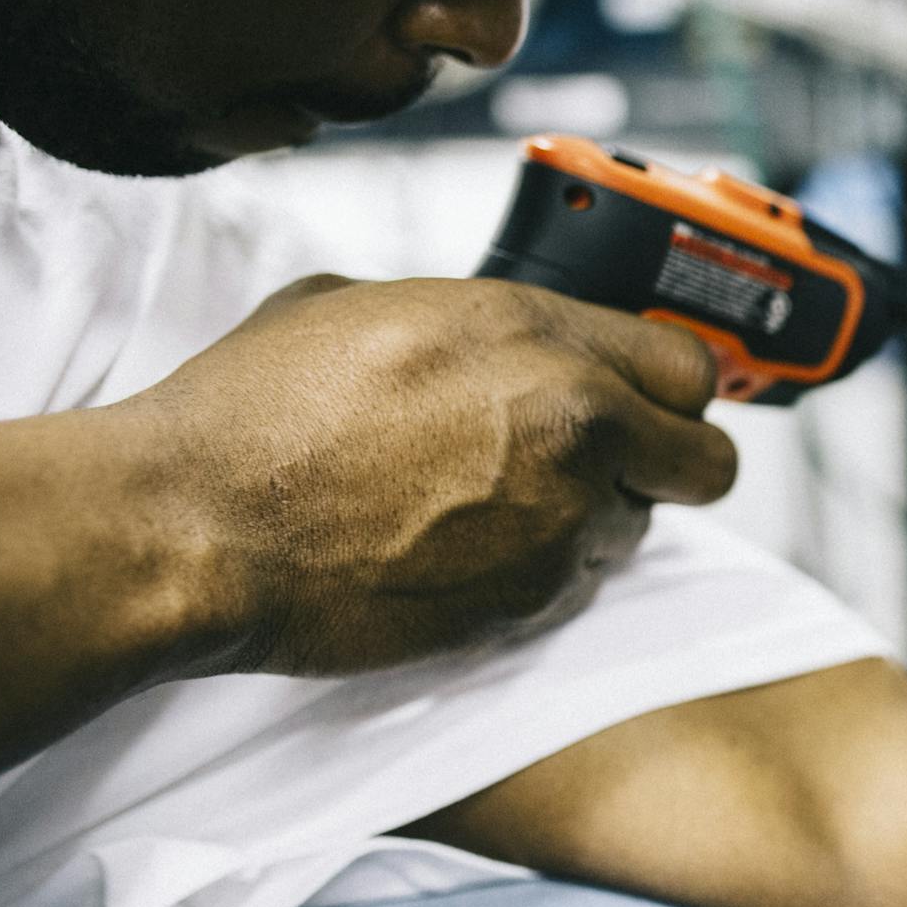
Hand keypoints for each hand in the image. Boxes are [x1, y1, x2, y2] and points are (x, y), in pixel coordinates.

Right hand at [135, 274, 736, 674]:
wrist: (200, 525)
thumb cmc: (257, 414)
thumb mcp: (363, 306)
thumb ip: (471, 323)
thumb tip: (498, 336)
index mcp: (540, 334)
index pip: (688, 365)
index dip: (669, 387)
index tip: (648, 401)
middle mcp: (575, 424)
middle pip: (706, 461)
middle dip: (673, 463)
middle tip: (620, 465)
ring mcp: (562, 521)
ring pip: (641, 527)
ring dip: (595, 519)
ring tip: (501, 506)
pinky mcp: (532, 599)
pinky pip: (578, 583)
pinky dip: (543, 571)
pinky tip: (466, 550)